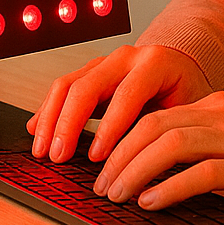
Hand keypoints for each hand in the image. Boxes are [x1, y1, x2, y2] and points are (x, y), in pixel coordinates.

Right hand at [27, 44, 212, 163]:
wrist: (183, 70)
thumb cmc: (185, 94)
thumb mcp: (185, 112)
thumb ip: (164, 130)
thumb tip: (144, 166)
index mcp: (155, 63)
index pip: (127, 93)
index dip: (110, 127)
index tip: (96, 157)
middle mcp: (126, 57)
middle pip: (89, 85)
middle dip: (69, 123)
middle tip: (59, 156)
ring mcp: (106, 62)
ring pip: (69, 83)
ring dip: (51, 118)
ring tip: (43, 149)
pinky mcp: (91, 72)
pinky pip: (63, 87)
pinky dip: (48, 110)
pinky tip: (38, 130)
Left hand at [92, 92, 223, 210]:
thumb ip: (207, 140)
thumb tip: (158, 167)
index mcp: (217, 105)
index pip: (157, 115)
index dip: (123, 138)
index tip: (102, 163)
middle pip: (156, 126)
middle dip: (120, 155)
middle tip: (99, 184)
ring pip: (172, 144)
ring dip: (136, 170)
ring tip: (117, 194)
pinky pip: (203, 172)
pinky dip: (171, 187)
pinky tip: (152, 201)